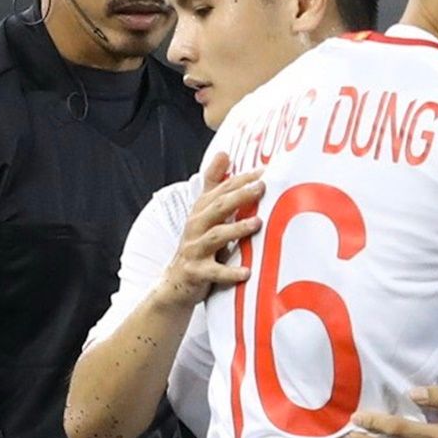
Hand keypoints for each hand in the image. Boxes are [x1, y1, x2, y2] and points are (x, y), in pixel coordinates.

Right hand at [153, 152, 262, 308]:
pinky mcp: (196, 272)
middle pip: (217, 208)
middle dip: (239, 196)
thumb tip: (224, 153)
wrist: (175, 283)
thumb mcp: (203, 213)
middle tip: (262, 188)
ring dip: (236, 229)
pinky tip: (247, 272)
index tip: (263, 172)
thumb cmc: (197, 245)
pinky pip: (214, 272)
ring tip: (258, 223)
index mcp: (200, 212)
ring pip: (215, 236)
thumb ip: (214, 185)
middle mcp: (196, 227)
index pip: (221, 191)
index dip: (240, 180)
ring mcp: (195, 250)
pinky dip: (230, 272)